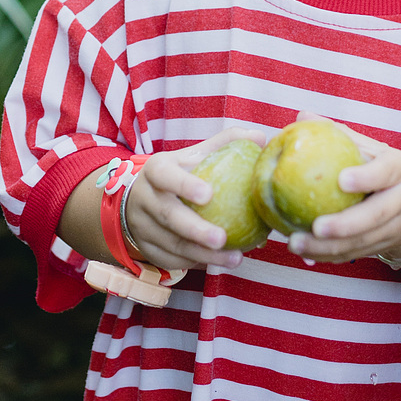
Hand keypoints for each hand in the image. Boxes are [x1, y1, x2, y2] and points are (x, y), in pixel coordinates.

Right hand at [122, 125, 267, 271]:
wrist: (141, 198)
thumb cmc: (180, 173)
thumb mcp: (195, 154)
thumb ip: (226, 143)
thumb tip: (259, 137)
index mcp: (156, 170)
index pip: (166, 176)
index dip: (184, 185)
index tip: (208, 194)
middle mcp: (144, 197)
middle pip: (167, 215)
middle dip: (195, 230)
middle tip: (221, 238)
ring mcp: (142, 226)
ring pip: (171, 244)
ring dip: (203, 254)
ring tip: (234, 258)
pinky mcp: (146, 248)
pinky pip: (171, 260)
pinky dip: (196, 263)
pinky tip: (219, 263)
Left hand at [286, 121, 400, 269]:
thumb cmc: (380, 169)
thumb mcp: (369, 148)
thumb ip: (338, 134)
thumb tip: (302, 117)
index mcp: (399, 170)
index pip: (386, 172)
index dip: (367, 177)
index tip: (341, 180)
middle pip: (376, 216)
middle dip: (346, 225)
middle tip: (316, 226)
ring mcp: (395, 227)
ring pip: (363, 242)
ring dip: (329, 247)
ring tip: (296, 243)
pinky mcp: (383, 247)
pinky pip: (354, 255)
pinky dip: (329, 256)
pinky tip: (304, 254)